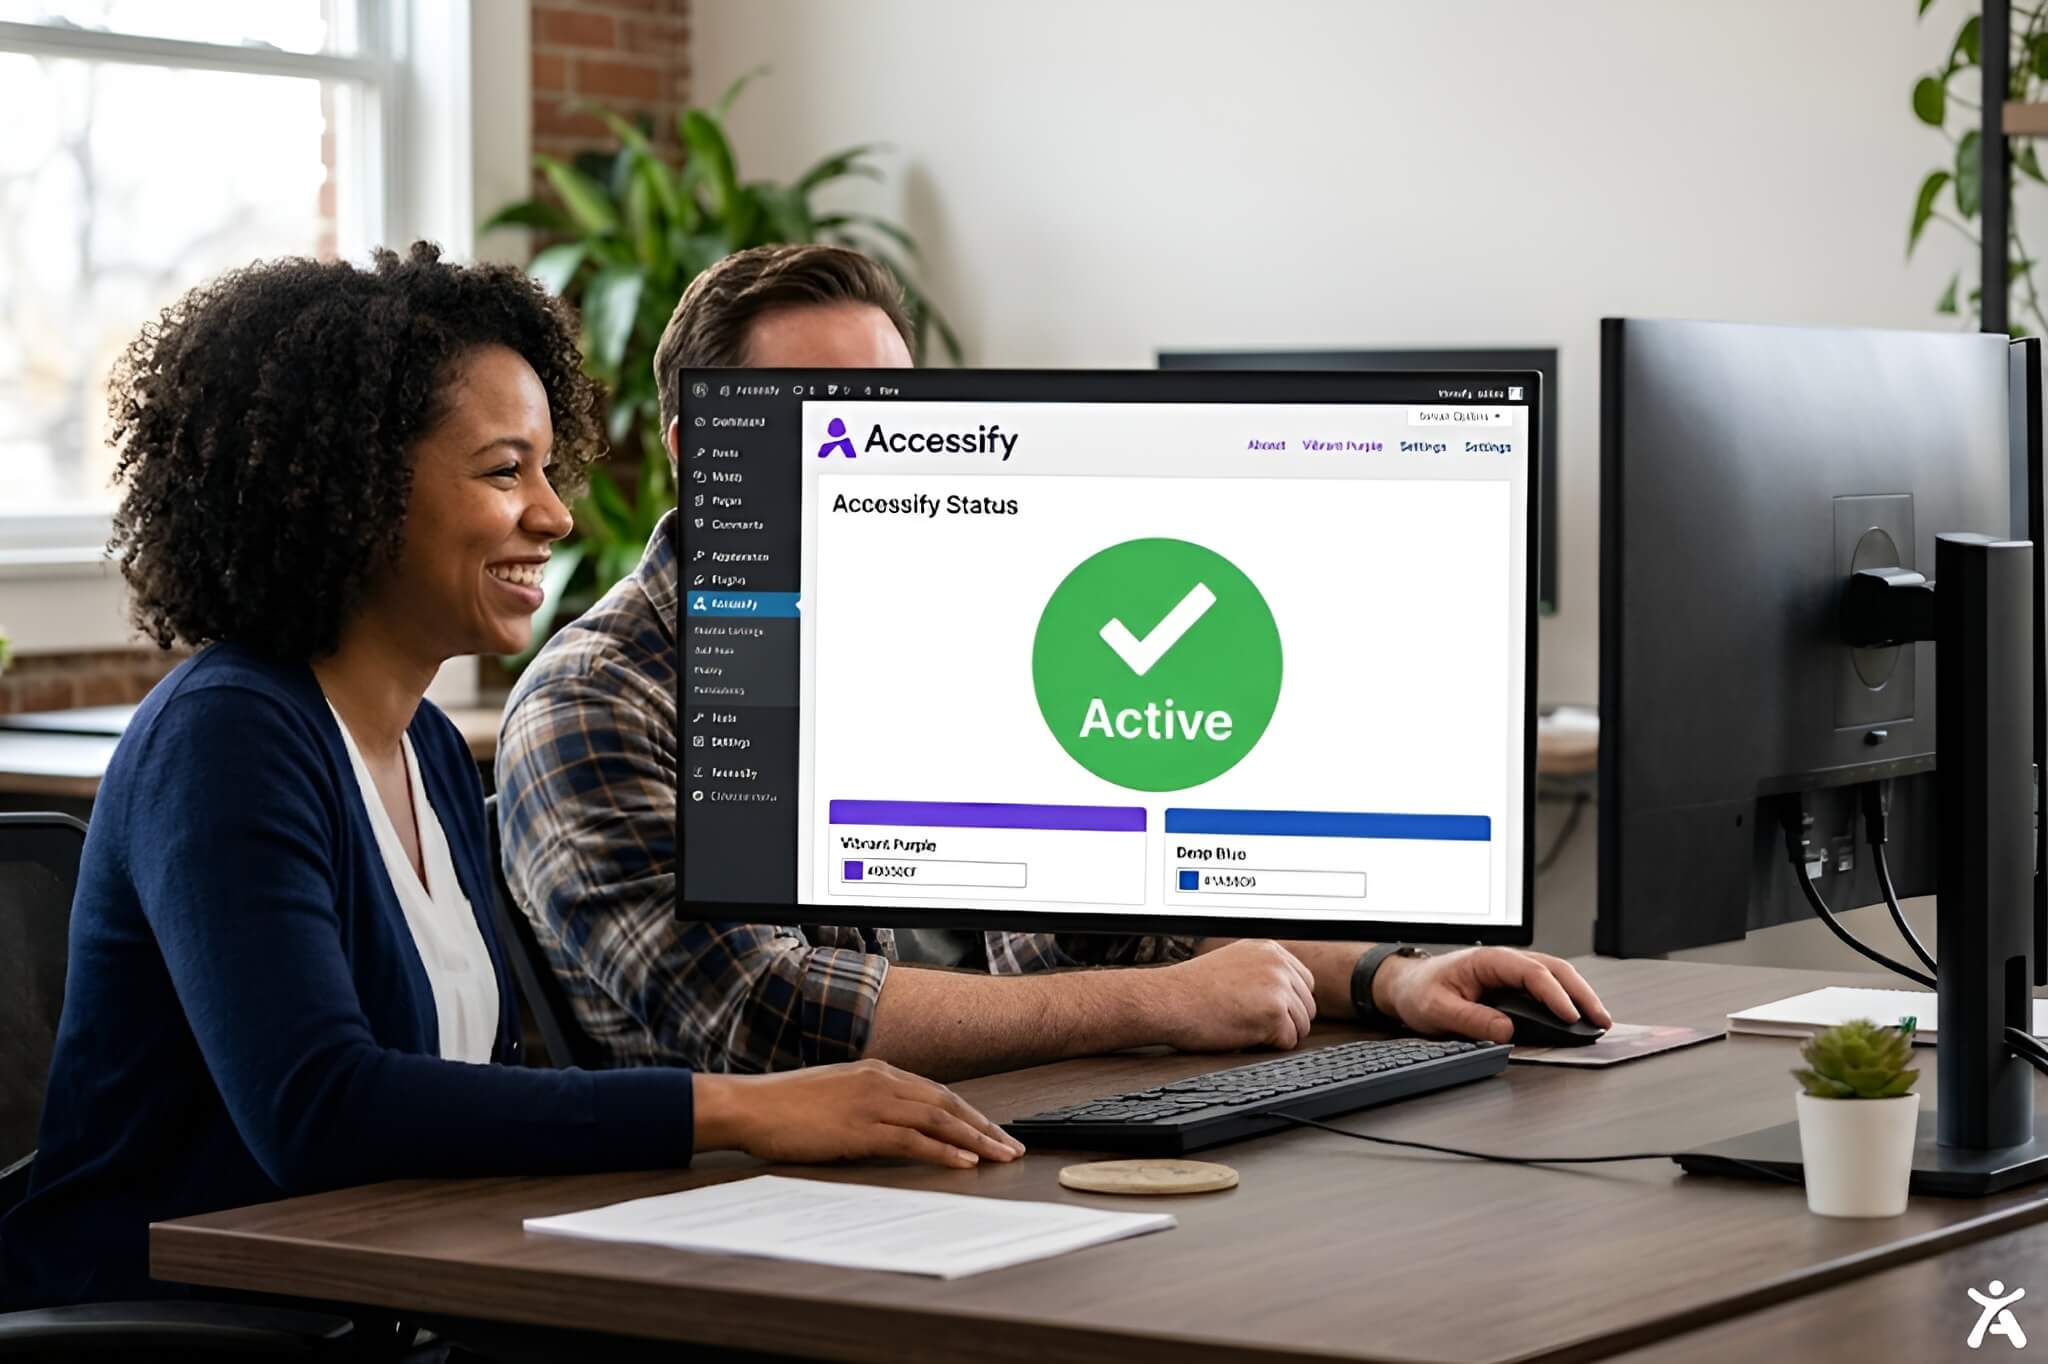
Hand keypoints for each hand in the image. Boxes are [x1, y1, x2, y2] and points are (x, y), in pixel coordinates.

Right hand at [694, 1059, 1025, 1168]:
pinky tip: (963, 1162)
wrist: (751, 1106)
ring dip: (975, 1140)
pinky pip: (912, 1140)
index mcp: (877, 1072)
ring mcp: (872, 1103)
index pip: (937, 1092)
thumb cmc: (786, 1106)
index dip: (970, 1113)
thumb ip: (868, 1104)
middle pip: (948, 1104)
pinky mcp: (860, 1129)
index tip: (992, 1131)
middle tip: (1012, 1146)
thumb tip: (894, 1125)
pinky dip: (943, 1151)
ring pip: (938, 1120)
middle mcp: (881, 1082)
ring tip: (1000, 1157)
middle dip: (984, 1126)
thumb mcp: (836, 1095)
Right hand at [1147, 939, 1316, 1050]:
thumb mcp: (1232, 962)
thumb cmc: (1190, 989)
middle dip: (1284, 1021)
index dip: (1287, 1003)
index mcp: (1269, 950)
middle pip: (1306, 1006)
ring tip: (1244, 1027)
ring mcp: (1278, 987)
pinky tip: (1243, 1035)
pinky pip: (1288, 1042)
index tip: (1265, 1010)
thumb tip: (1286, 992)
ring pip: (1301, 1026)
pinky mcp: (1274, 1013)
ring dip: (1276, 1034)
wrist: (1168, 1000)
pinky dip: (1267, 1046)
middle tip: (1251, 1023)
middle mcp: (1278, 964)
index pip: (1305, 982)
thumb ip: (1262, 970)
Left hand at [1371, 948, 1612, 1043]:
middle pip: (1554, 970)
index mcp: (1487, 960)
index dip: (1554, 995)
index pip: (1531, 973)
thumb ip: (1471, 1020)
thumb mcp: (1438, 1009)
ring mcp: (1511, 972)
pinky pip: (1547, 987)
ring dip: (1580, 995)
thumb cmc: (1420, 991)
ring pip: (1556, 976)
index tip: (1570, 1016)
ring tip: (1599, 1020)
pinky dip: (1568, 998)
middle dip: (1581, 994)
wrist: (1407, 985)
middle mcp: (1505, 961)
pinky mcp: (1514, 984)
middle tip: (1600, 1019)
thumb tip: (1506, 1031)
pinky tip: (1579, 1015)